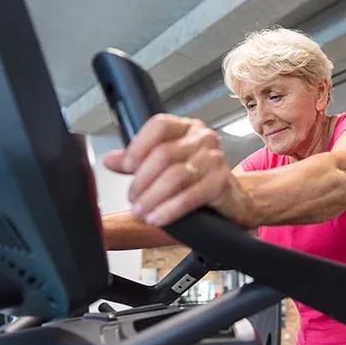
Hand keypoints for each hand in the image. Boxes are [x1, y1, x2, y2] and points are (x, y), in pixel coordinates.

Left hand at [103, 114, 250, 226]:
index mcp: (186, 128)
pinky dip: (170, 209)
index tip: (125, 167)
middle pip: (164, 154)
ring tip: (141, 212)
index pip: (159, 126)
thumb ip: (139, 161)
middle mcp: (203, 138)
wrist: (234, 200)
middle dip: (142, 181)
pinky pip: (190, 196)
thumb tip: (111, 160)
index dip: (138, 146)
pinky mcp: (221, 182)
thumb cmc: (198, 180)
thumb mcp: (167, 167)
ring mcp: (215, 159)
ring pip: (175, 176)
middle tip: (133, 200)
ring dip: (153, 198)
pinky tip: (158, 218)